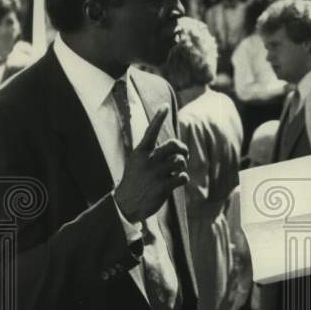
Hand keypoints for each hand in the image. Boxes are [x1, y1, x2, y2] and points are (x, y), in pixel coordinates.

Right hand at [114, 108, 188, 222]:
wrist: (126, 204)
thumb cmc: (135, 181)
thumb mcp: (136, 162)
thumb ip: (151, 153)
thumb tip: (173, 147)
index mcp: (141, 152)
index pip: (151, 131)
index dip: (159, 117)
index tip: (165, 105)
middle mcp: (149, 160)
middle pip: (174, 145)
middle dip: (183, 149)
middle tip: (184, 155)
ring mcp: (156, 174)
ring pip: (180, 162)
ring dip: (182, 167)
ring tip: (176, 172)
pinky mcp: (163, 187)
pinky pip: (182, 177)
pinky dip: (183, 178)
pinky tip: (177, 181)